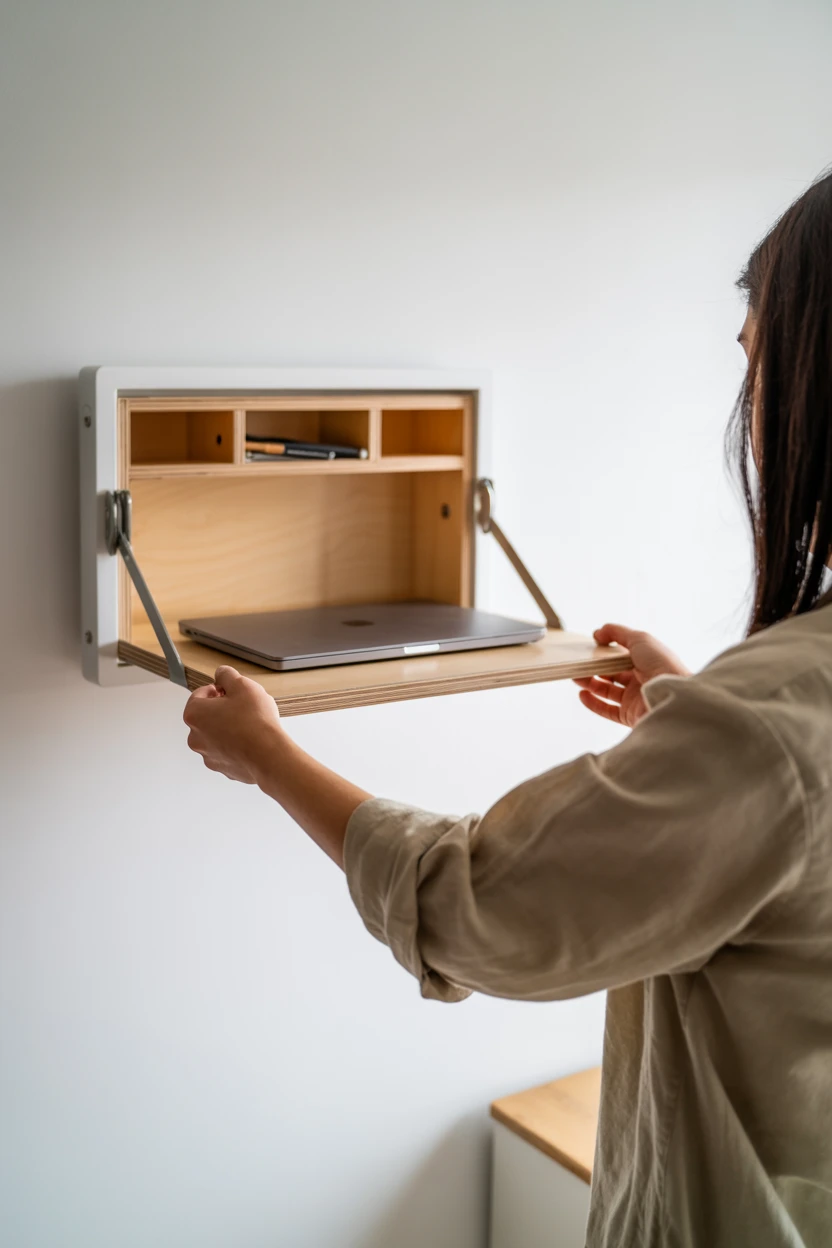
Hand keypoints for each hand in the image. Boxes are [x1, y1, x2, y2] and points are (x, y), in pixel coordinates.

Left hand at [183, 666, 284, 783]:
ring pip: (215, 735)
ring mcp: (208, 755)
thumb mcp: (242, 685)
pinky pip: (226, 752)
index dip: (217, 689)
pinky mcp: (222, 768)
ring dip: (228, 728)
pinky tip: (251, 740)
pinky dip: (235, 746)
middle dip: (222, 710)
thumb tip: (222, 674)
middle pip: (206, 716)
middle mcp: (196, 737)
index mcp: (195, 714)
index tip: (230, 691)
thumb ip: (227, 675)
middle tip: (242, 707)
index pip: (199, 694)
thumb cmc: (255, 722)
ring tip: (250, 725)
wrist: (269, 755)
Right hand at [574, 623, 689, 726]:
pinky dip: (593, 703)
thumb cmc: (662, 665)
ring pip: (607, 690)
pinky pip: (607, 710)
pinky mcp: (629, 716)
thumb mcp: (640, 639)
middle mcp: (642, 680)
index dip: (607, 651)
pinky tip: (582, 694)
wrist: (672, 696)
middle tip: (578, 663)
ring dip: (590, 683)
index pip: (623, 655)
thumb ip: (617, 632)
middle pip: (613, 673)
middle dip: (595, 668)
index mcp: (647, 661)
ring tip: (576, 676)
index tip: (590, 647)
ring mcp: (635, 698)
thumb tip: (598, 633)